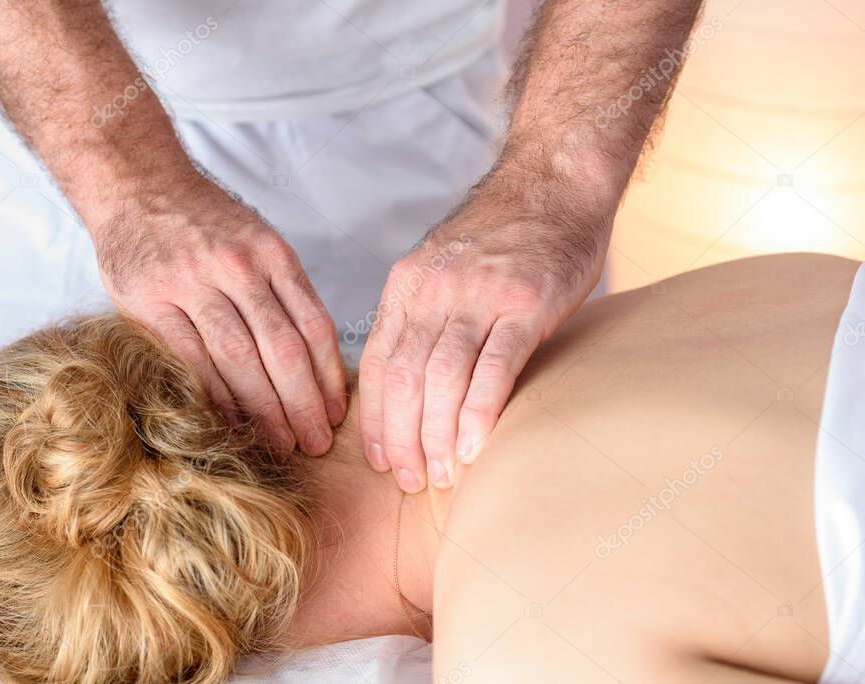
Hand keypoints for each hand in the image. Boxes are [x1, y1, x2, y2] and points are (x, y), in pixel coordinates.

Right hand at [94, 175, 346, 454]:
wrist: (137, 185)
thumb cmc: (205, 224)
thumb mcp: (258, 241)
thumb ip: (284, 293)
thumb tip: (319, 362)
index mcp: (273, 254)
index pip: (314, 326)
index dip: (330, 377)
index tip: (337, 414)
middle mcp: (238, 266)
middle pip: (283, 348)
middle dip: (304, 404)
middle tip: (316, 443)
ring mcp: (192, 282)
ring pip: (240, 359)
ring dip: (265, 409)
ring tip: (282, 444)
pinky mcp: (150, 301)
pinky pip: (192, 359)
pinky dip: (216, 396)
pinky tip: (232, 423)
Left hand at [359, 170, 609, 491]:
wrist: (553, 181)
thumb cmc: (501, 237)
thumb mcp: (441, 268)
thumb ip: (423, 318)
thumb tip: (410, 384)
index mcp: (407, 286)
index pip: (376, 364)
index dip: (375, 419)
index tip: (379, 459)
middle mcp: (435, 290)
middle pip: (402, 378)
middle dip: (401, 439)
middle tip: (409, 480)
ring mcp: (480, 295)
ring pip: (441, 378)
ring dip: (436, 436)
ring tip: (439, 475)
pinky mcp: (526, 302)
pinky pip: (494, 366)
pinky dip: (478, 412)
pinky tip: (473, 447)